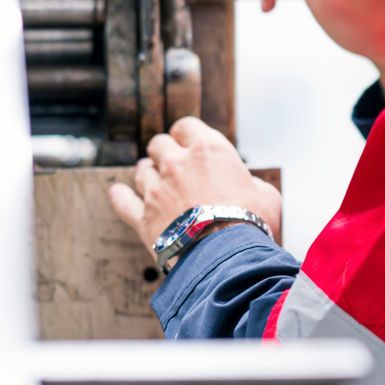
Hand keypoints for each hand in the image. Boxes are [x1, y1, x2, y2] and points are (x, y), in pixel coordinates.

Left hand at [106, 117, 281, 257]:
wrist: (227, 258)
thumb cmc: (252, 225)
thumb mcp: (267, 196)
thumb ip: (251, 183)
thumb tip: (248, 186)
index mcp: (209, 150)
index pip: (186, 126)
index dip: (186, 135)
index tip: (188, 143)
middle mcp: (177, 164)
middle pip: (159, 144)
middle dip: (165, 152)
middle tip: (172, 165)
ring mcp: (156, 190)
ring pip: (142, 170)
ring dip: (148, 174)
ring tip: (154, 182)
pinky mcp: (143, 217)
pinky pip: (122, 200)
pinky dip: (120, 196)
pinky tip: (118, 192)